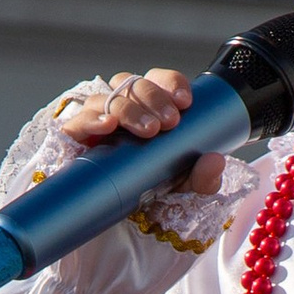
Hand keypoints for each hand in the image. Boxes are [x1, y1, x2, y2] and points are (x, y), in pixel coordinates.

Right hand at [56, 71, 223, 195]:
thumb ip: (203, 176)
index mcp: (151, 106)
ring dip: (130, 109)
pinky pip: (79, 120)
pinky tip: (108, 125)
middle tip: (169, 122)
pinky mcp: (78, 136)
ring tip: (148, 130)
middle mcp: (124, 105)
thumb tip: (215, 161)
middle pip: (134, 84)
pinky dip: (93, 120)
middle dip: (154, 99)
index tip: (185, 102)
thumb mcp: (185, 184)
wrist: (122, 214)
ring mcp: (99, 118)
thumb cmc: (155, 185)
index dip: (171, 83)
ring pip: (109, 97)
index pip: (159, 79)